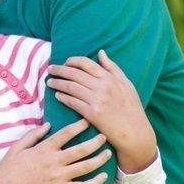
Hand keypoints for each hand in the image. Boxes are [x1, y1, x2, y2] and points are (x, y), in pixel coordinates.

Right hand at [0, 120, 111, 183]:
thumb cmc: (7, 172)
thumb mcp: (16, 148)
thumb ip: (33, 135)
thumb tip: (48, 125)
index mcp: (44, 149)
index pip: (66, 133)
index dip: (79, 125)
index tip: (88, 121)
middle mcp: (54, 162)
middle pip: (81, 149)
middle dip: (96, 141)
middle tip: (104, 136)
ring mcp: (59, 178)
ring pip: (86, 166)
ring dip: (99, 159)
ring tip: (107, 153)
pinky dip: (95, 182)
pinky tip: (103, 177)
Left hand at [46, 50, 157, 171]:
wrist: (134, 130)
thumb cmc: (131, 107)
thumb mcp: (126, 83)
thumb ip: (112, 67)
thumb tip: (101, 52)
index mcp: (110, 78)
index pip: (86, 63)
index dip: (72, 61)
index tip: (65, 62)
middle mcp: (102, 86)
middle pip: (75, 74)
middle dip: (60, 70)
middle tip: (50, 69)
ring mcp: (97, 100)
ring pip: (71, 87)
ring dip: (58, 83)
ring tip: (50, 82)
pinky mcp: (92, 113)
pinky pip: (73, 102)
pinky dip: (63, 97)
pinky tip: (57, 95)